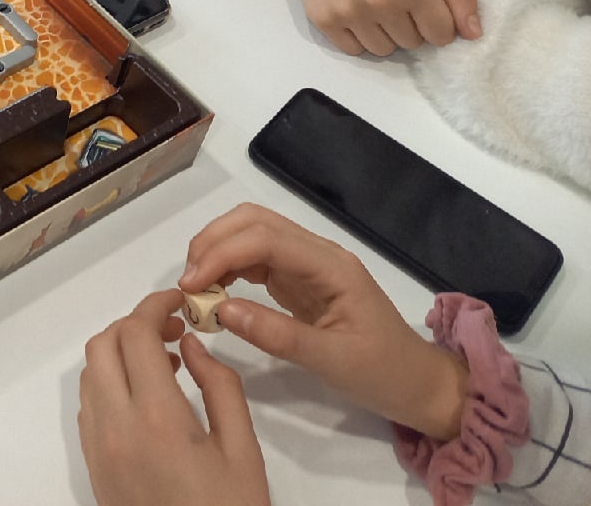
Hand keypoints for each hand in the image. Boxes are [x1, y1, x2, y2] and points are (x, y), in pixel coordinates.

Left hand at [80, 290, 270, 505]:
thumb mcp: (243, 451)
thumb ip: (220, 387)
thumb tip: (191, 344)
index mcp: (156, 419)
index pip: (135, 335)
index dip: (155, 305)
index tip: (180, 302)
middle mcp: (115, 427)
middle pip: (102, 345)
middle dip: (134, 325)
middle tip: (174, 330)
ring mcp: (98, 447)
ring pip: (90, 373)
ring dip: (119, 352)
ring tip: (166, 362)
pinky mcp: (94, 464)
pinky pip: (89, 404)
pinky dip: (110, 382)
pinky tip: (148, 395)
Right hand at [182, 204, 468, 440]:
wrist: (418, 384)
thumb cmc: (383, 373)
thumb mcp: (332, 362)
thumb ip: (277, 335)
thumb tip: (220, 310)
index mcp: (330, 266)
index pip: (265, 238)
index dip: (221, 254)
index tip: (189, 286)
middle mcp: (317, 254)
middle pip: (254, 221)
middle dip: (212, 242)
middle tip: (187, 284)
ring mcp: (307, 264)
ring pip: (251, 234)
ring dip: (217, 251)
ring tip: (195, 289)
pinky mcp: (298, 280)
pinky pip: (255, 259)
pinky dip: (228, 268)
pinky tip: (214, 292)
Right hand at [249, 0, 481, 55]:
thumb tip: (474, 34)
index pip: (443, 34)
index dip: (438, 21)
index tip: (424, 5)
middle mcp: (382, 1)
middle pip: (413, 44)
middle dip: (410, 26)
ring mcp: (351, 13)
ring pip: (384, 51)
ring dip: (385, 34)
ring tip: (373, 5)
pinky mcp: (325, 21)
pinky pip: (354, 51)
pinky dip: (359, 37)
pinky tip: (353, 11)